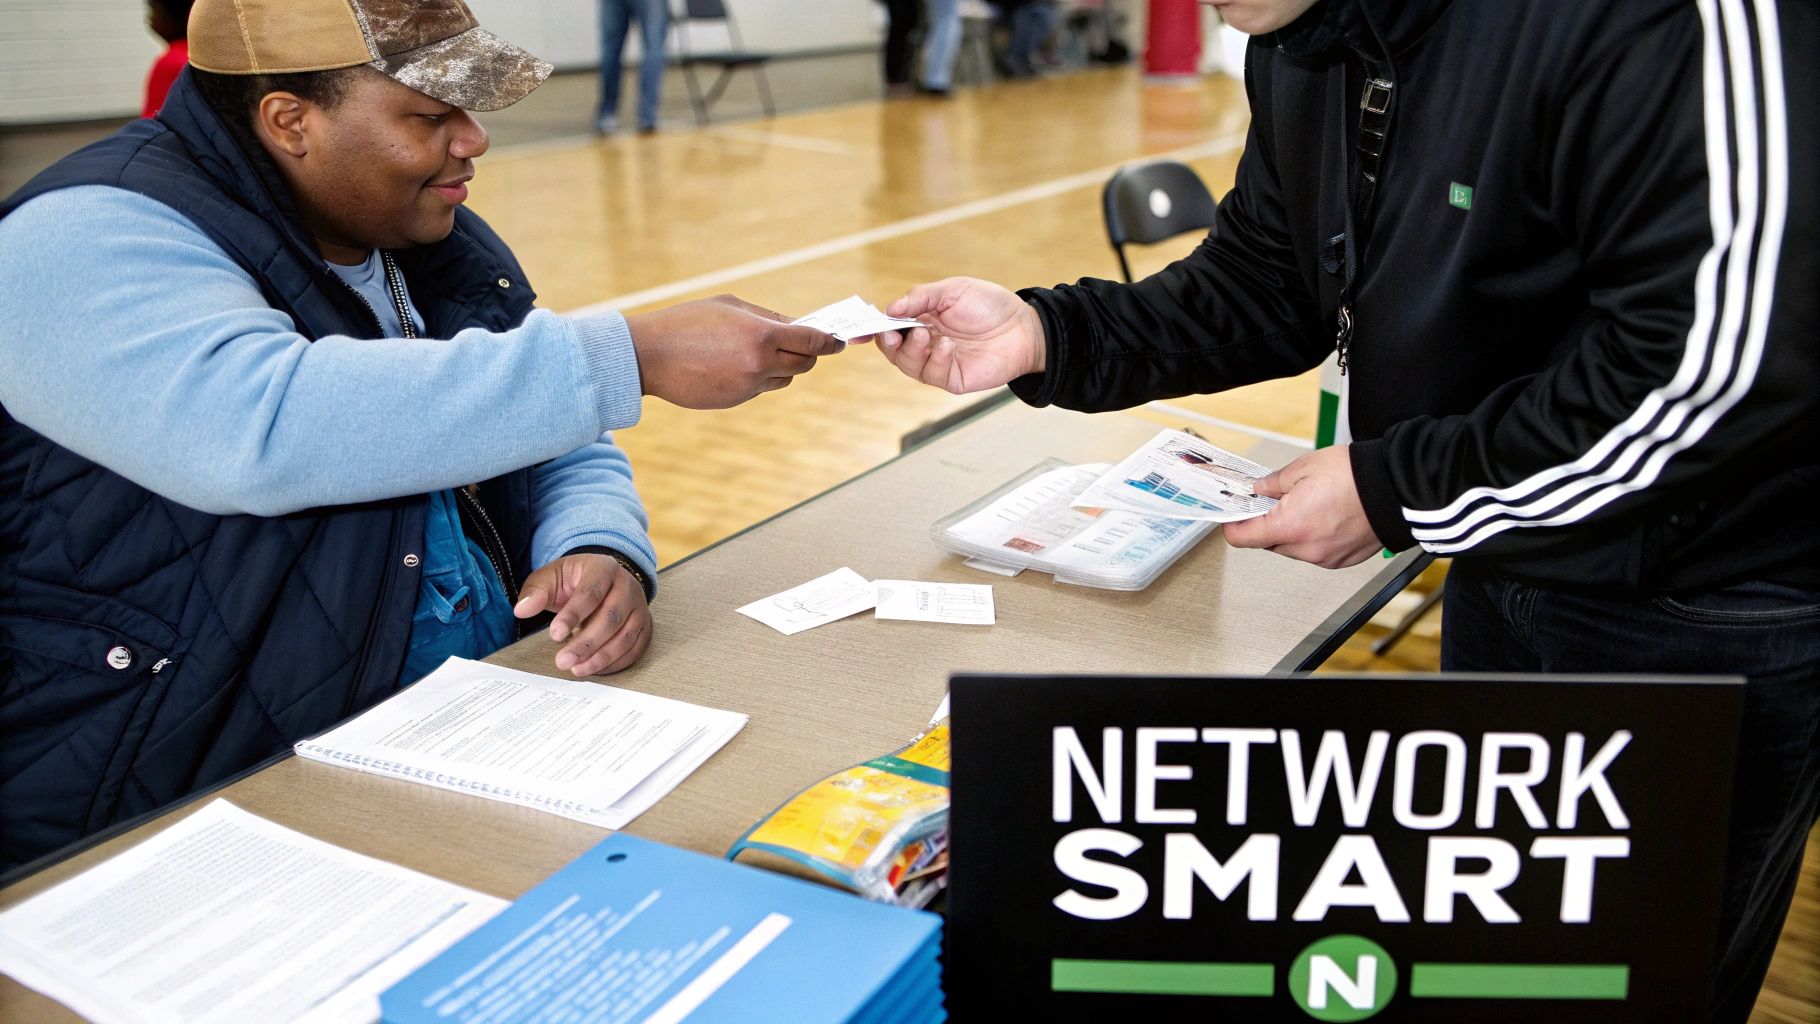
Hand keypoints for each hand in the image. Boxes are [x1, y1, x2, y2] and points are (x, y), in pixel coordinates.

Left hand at [513, 553, 651, 675]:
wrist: (601, 579)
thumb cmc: (573, 580)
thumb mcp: (550, 578)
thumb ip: (535, 592)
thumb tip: (522, 610)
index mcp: (604, 568)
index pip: (591, 593)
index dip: (573, 615)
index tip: (554, 635)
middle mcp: (627, 586)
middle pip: (611, 618)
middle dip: (586, 644)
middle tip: (562, 661)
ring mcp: (639, 607)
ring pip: (626, 636)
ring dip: (601, 657)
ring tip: (576, 669)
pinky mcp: (644, 626)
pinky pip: (635, 649)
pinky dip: (616, 663)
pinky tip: (594, 668)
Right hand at [627, 294, 843, 408]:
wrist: (648, 356)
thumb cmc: (687, 321)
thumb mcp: (730, 306)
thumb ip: (768, 317)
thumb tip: (797, 325)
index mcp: (762, 336)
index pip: (813, 342)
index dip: (829, 342)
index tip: (838, 341)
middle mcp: (759, 365)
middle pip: (804, 365)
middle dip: (809, 354)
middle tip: (807, 345)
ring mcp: (747, 387)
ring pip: (783, 379)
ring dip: (782, 367)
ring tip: (761, 351)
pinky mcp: (735, 401)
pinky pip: (759, 388)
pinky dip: (758, 377)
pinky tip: (736, 364)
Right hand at [867, 277, 1045, 393]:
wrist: (1024, 327)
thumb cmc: (990, 305)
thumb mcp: (952, 290)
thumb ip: (920, 297)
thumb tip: (890, 309)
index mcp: (921, 319)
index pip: (889, 326)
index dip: (871, 328)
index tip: (857, 328)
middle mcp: (925, 343)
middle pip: (892, 350)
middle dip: (887, 342)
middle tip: (893, 333)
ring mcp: (938, 362)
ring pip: (908, 365)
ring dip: (911, 351)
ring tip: (926, 335)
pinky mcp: (953, 378)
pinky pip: (932, 374)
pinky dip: (934, 360)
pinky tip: (946, 347)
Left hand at [1222, 445, 1383, 568]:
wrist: (1397, 488)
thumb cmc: (1356, 477)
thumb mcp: (1304, 467)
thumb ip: (1273, 483)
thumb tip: (1258, 490)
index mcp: (1290, 526)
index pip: (1243, 538)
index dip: (1233, 525)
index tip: (1233, 514)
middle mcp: (1306, 549)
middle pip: (1268, 543)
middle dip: (1268, 522)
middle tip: (1277, 500)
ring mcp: (1325, 558)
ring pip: (1292, 548)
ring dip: (1292, 530)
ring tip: (1310, 504)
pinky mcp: (1341, 561)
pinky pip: (1315, 552)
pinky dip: (1313, 537)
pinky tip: (1326, 516)